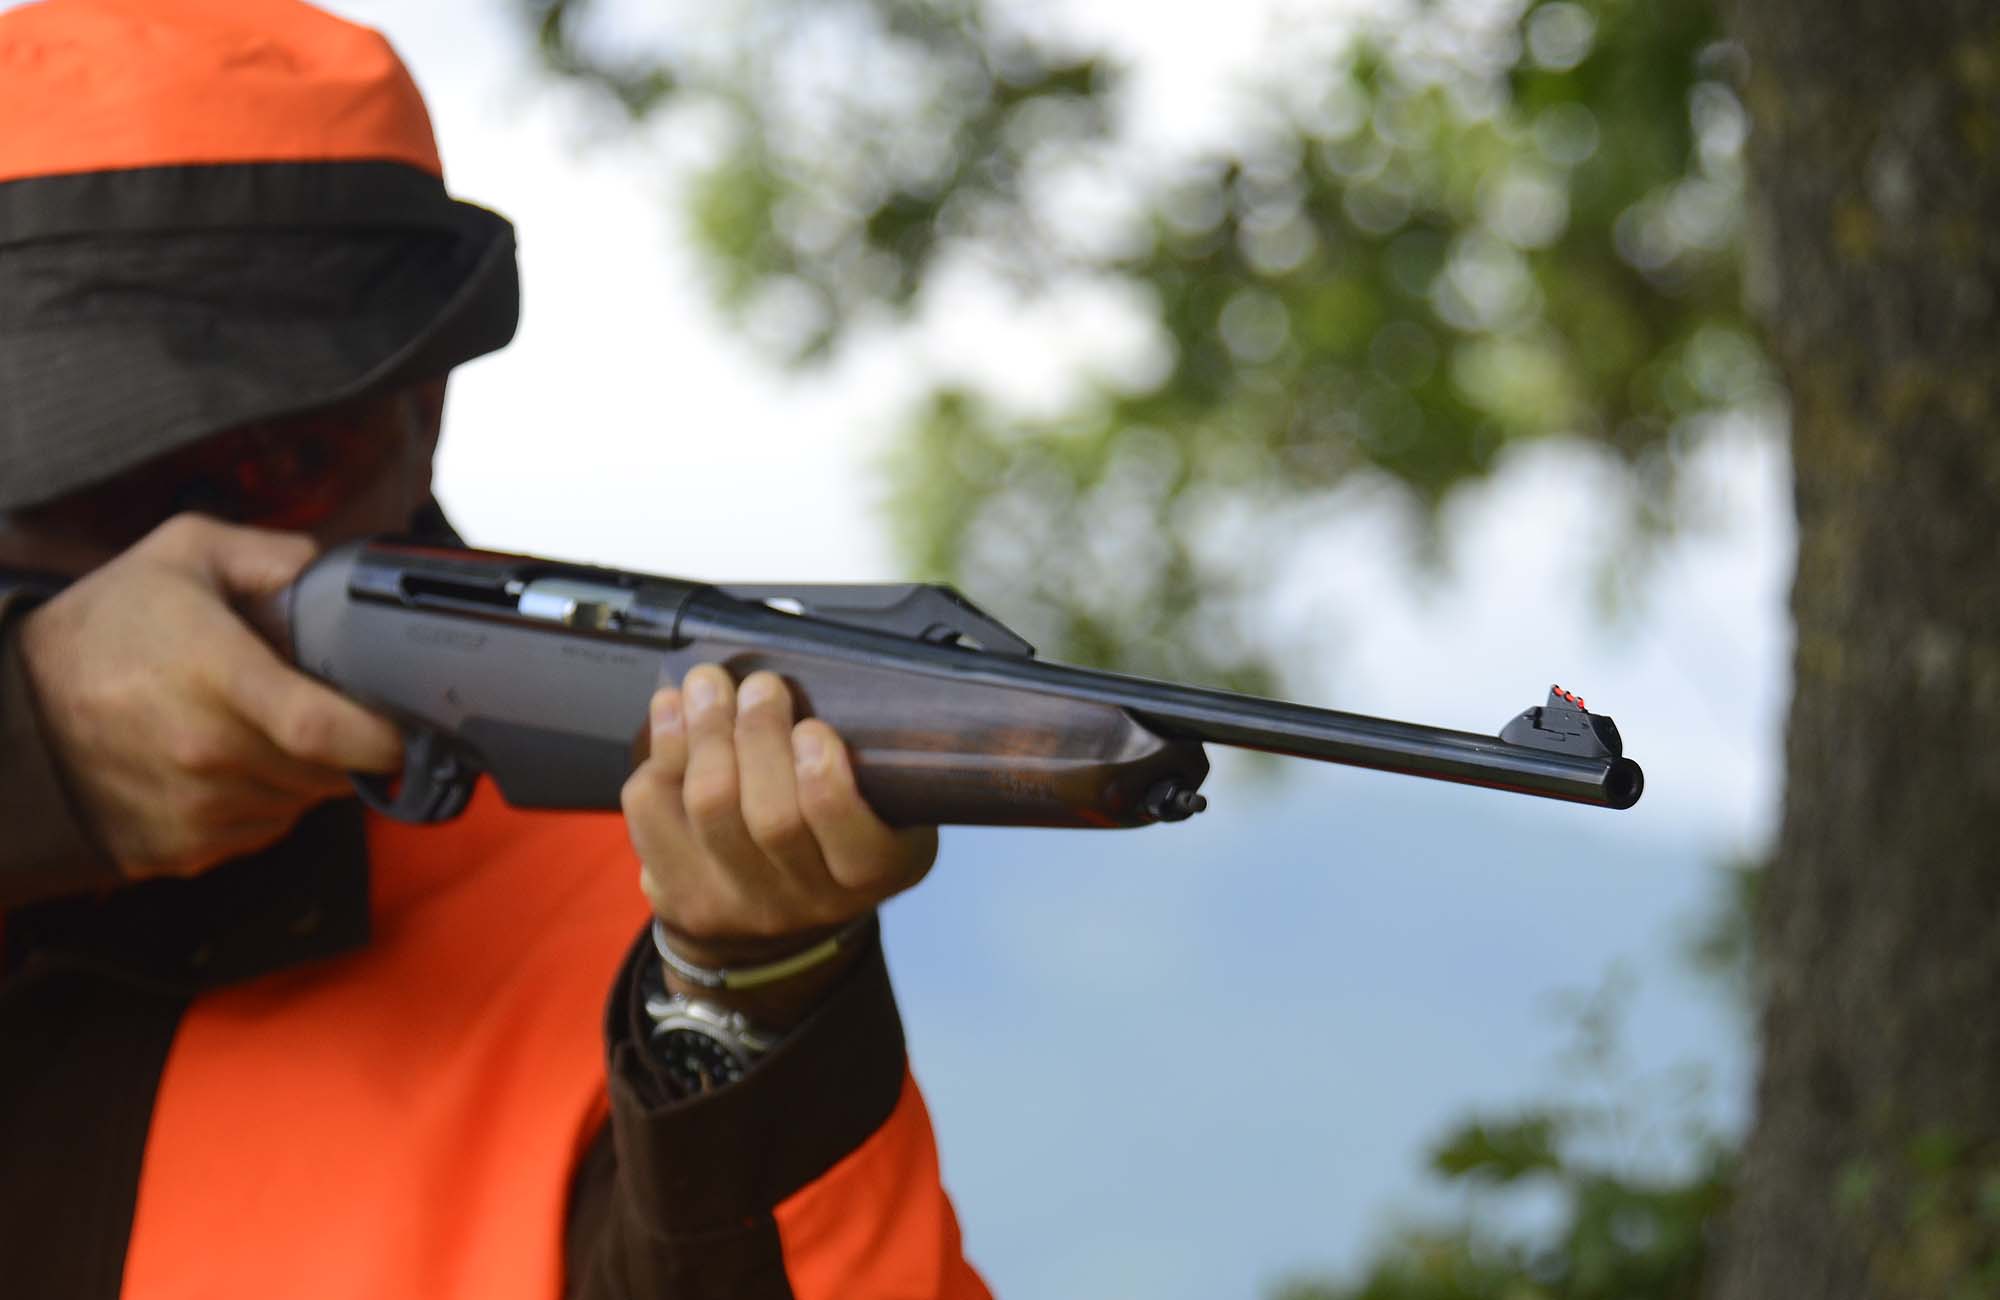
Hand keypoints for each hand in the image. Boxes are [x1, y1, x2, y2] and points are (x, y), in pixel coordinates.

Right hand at [17, 514, 403, 880]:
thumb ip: (273, 556)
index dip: (380, 735)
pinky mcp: (178, 851)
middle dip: (348, 745)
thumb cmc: (106, 624)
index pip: (324, 729)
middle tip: (328, 707)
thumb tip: (337, 576)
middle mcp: (207, 755)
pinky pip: (261, 831)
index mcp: (217, 678)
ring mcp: (193, 812)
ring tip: (262, 726)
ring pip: (300, 804)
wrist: (12, 706)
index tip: (406, 724)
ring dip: (305, 773)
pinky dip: (266, 800)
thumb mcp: (184, 553)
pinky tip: (231, 761)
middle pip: (328, 772)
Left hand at [623, 664, 938, 1023]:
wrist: (779, 920)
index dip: (825, 782)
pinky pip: (654, 814)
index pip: (852, 840)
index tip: (812, 728)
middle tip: (760, 685)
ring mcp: (740, 907)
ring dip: (705, 732)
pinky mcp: (681, 896)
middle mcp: (810, 902)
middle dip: (759, 736)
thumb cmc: (837, 828)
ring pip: (709, 808)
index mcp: (876, 870)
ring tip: (707, 685)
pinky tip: (673, 716)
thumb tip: (796, 681)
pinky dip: (660, 754)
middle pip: (772, 819)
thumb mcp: (884, 800)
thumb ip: (862, 753)